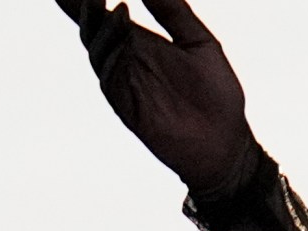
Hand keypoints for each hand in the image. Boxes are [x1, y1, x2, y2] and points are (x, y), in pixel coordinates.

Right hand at [54, 0, 259, 197]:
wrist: (226, 141)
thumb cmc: (216, 93)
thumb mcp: (199, 42)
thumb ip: (175, 12)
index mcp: (137, 41)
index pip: (102, 14)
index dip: (81, 0)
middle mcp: (124, 59)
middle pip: (91, 26)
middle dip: (83, 5)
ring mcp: (122, 81)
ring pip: (97, 48)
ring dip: (100, 25)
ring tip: (114, 5)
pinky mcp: (125, 104)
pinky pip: (110, 76)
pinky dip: (113, 52)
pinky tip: (124, 31)